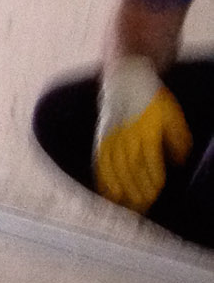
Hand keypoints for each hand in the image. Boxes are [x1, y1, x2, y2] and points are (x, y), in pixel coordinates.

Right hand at [94, 56, 192, 211]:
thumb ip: (176, 138)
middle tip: (141, 207)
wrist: (126, 74)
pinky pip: (100, 161)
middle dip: (136, 191)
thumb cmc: (151, 95)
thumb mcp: (170, 114)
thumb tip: (181, 159)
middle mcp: (127, 135)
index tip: (155, 194)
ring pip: (115, 169)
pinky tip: (107, 191)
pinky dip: (103, 178)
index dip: (152, 181)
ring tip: (124, 205)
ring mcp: (112, 136)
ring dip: (120, 189)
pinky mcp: (101, 136)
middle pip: (131, 170)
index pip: (149, 163)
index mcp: (145, 130)